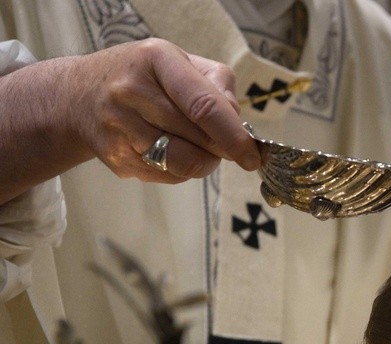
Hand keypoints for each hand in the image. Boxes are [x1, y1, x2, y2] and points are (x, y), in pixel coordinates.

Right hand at [69, 38, 260, 181]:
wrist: (78, 97)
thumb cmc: (143, 77)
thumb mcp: (178, 62)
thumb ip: (216, 84)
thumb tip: (237, 121)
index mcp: (156, 60)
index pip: (203, 105)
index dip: (233, 135)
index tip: (253, 156)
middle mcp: (132, 92)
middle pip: (197, 139)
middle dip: (222, 149)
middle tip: (229, 147)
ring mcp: (120, 129)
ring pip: (183, 164)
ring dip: (204, 162)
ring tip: (200, 147)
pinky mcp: (117, 159)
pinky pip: (167, 177)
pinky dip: (182, 170)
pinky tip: (172, 151)